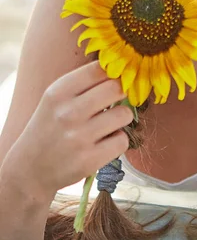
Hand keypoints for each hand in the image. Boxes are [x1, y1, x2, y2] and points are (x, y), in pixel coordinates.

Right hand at [3, 62, 132, 198]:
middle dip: (121, 92)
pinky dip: (117, 141)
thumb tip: (122, 70)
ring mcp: (79, 138)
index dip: (113, 72)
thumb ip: (84, 83)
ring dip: (121, 118)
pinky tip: (104, 142)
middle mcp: (68, 113)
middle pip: (116, 88)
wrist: (29, 170)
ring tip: (109, 123)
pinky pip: (122, 140)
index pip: (99, 69)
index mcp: (58, 92)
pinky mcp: (89, 161)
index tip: (113, 79)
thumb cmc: (49, 127)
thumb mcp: (56, 98)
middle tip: (116, 99)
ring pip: (124, 114)